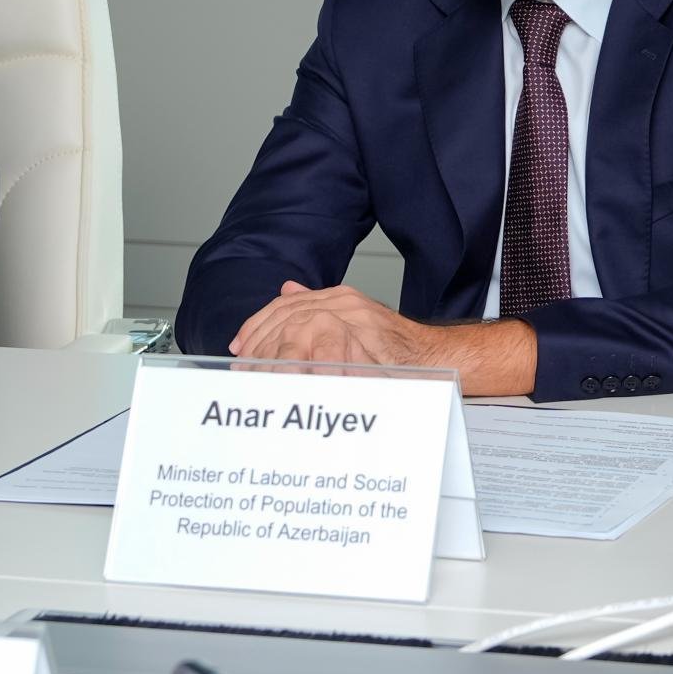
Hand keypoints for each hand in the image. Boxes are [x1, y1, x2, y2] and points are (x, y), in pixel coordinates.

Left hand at [229, 282, 535, 395]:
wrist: (433, 359)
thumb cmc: (394, 349)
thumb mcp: (353, 319)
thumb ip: (319, 305)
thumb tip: (286, 290)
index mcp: (338, 298)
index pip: (285, 305)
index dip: (257, 326)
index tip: (239, 348)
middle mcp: (344, 305)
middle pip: (287, 317)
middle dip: (260, 344)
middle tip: (244, 369)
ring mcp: (356, 322)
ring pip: (301, 333)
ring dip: (276, 358)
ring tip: (260, 379)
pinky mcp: (367, 344)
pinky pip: (326, 356)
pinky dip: (304, 370)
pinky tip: (289, 383)